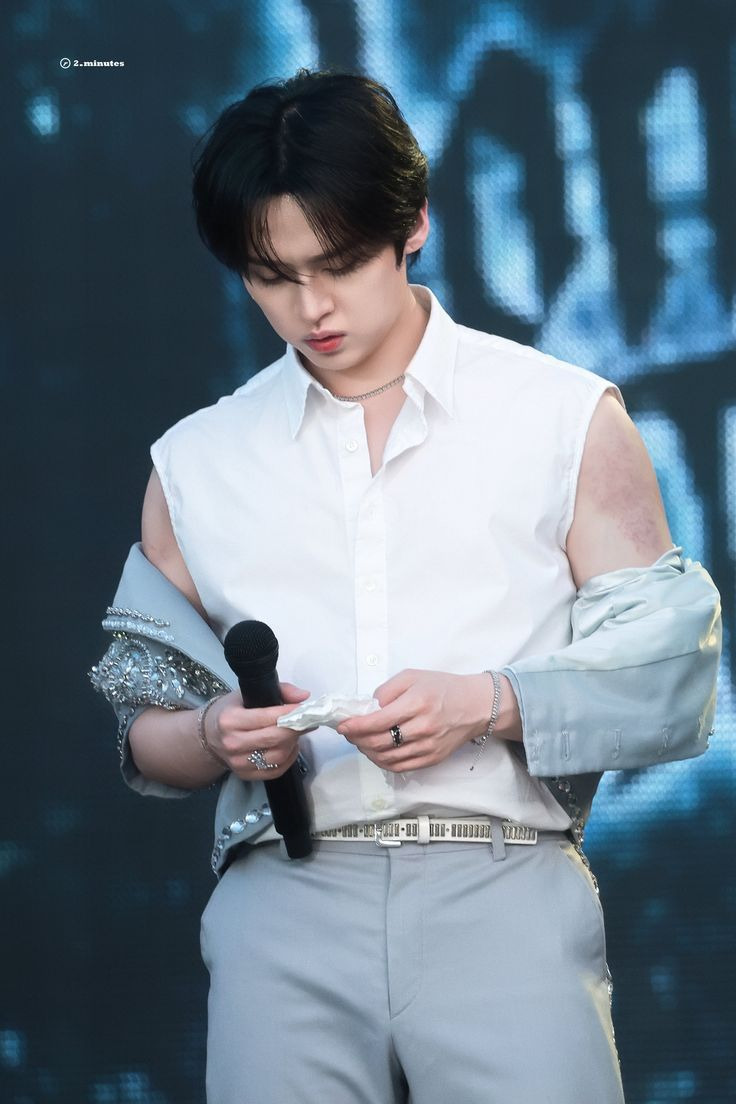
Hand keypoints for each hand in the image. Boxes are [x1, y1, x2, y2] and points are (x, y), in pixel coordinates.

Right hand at [204, 682, 310, 779]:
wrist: (208, 736)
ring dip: (293, 743)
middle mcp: (232, 743)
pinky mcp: (245, 775)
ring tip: (296, 732)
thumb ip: (279, 690)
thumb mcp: (247, 694)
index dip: (290, 713)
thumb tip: (304, 696)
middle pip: (274, 738)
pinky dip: (289, 758)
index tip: (305, 708)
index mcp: (230, 720)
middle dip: (296, 728)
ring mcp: (238, 762)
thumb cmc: (230, 711)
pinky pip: (276, 770)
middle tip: (307, 720)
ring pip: (278, 755)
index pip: (267, 717)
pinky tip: (289, 746)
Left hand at [336, 669, 512, 772]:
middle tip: (348, 733)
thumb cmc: (443, 688)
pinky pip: (400, 767)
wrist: (476, 705)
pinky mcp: (432, 758)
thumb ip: (386, 690)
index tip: (342, 726)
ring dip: (367, 752)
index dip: (355, 726)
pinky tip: (376, 753)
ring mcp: (428, 746)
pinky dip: (382, 762)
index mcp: (417, 703)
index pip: (378, 721)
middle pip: (379, 742)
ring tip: (360, 742)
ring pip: (387, 758)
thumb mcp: (412, 676)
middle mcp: (423, 727)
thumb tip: (367, 708)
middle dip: (357, 739)